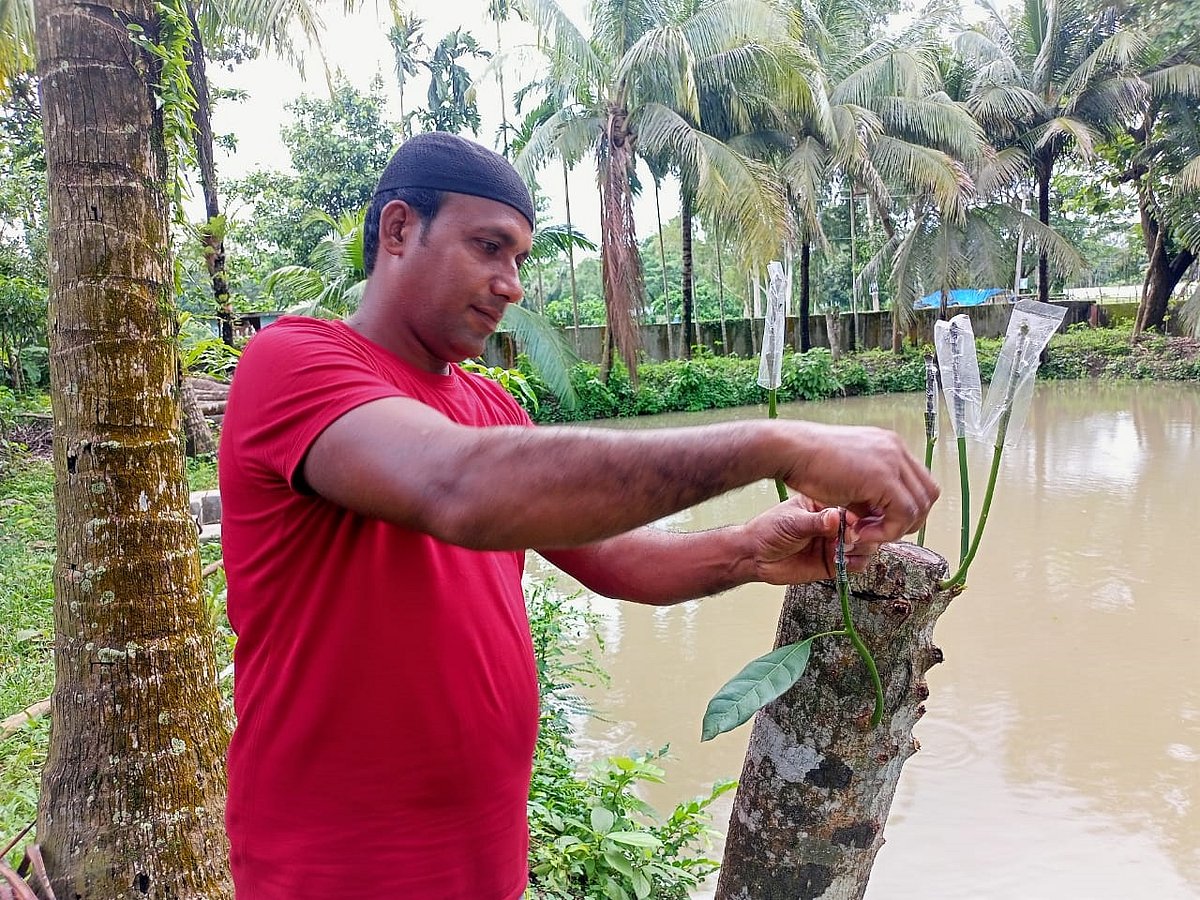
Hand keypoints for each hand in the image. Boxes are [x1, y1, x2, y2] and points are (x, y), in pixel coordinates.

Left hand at [745, 498, 879, 585]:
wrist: (756, 557)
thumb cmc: (767, 531)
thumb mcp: (791, 522)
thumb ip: (814, 523)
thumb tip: (834, 517)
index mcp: (824, 505)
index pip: (852, 507)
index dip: (857, 515)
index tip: (853, 523)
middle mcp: (834, 523)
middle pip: (865, 526)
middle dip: (863, 533)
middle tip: (849, 539)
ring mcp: (835, 542)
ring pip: (865, 545)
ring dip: (860, 548)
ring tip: (843, 550)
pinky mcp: (834, 562)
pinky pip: (856, 564)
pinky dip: (855, 563)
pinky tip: (842, 560)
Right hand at [776, 422, 938, 542]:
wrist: (789, 451)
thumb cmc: (807, 461)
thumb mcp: (848, 476)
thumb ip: (868, 493)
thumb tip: (877, 516)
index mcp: (888, 445)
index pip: (918, 482)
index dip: (904, 508)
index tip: (878, 520)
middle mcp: (896, 449)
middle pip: (928, 494)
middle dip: (907, 520)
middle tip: (877, 531)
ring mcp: (892, 461)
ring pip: (919, 506)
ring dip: (896, 527)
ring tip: (864, 531)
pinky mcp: (883, 477)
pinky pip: (903, 514)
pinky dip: (887, 530)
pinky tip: (860, 530)